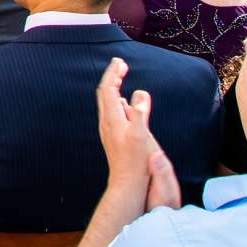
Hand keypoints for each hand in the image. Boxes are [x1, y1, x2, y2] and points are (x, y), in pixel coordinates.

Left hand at [92, 58, 171, 211]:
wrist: (127, 185)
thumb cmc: (136, 163)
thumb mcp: (141, 136)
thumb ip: (140, 113)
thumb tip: (140, 93)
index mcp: (113, 119)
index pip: (108, 89)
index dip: (113, 74)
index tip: (120, 62)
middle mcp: (107, 123)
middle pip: (105, 93)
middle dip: (112, 77)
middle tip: (121, 65)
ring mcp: (109, 131)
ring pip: (107, 103)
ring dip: (114, 88)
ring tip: (121, 78)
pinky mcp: (114, 138)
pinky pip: (113, 112)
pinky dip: (118, 101)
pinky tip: (125, 105)